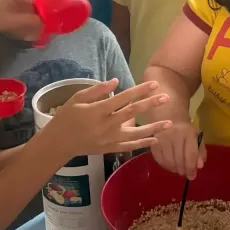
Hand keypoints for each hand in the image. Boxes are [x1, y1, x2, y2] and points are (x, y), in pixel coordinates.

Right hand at [40, 80, 171, 155]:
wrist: (59, 143)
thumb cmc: (67, 117)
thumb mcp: (77, 99)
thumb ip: (96, 90)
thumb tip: (115, 81)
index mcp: (99, 111)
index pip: (124, 98)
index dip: (140, 91)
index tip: (154, 84)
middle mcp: (107, 125)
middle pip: (133, 113)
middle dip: (151, 104)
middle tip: (166, 98)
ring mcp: (110, 139)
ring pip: (136, 133)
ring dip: (154, 128)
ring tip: (170, 123)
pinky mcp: (111, 148)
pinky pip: (130, 146)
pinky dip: (144, 143)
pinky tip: (156, 139)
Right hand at [149, 121, 204, 178]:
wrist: (168, 113)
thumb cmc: (185, 127)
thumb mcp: (196, 135)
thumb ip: (200, 151)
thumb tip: (199, 166)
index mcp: (188, 133)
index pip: (190, 155)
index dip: (191, 168)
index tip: (192, 176)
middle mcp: (175, 135)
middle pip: (179, 160)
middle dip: (183, 170)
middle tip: (185, 174)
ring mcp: (162, 138)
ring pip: (168, 161)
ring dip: (174, 169)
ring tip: (178, 170)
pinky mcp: (153, 141)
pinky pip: (158, 159)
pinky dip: (164, 165)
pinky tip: (169, 166)